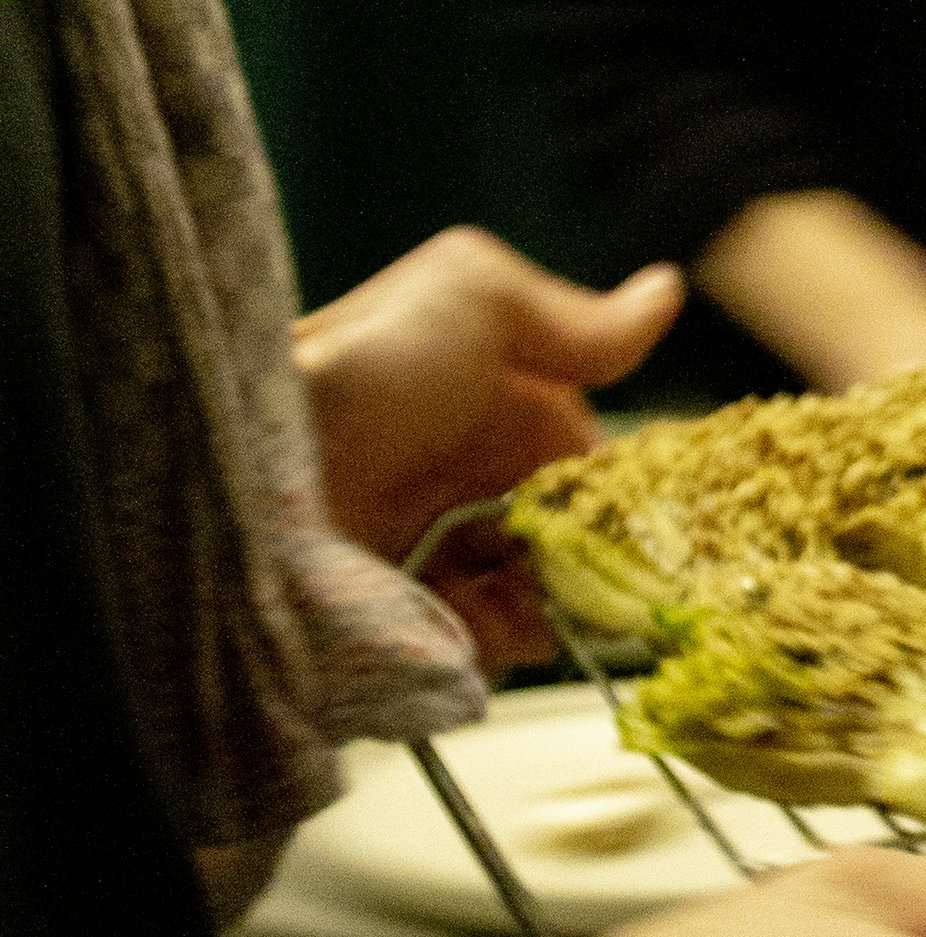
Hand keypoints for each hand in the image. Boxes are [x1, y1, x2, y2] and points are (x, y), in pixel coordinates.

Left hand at [293, 228, 682, 665]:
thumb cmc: (362, 373)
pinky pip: (488, 641)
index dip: (629, 486)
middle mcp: (465, 478)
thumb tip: (666, 295)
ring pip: (540, 591)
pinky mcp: (409, 617)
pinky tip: (499, 622)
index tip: (657, 513)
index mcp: (491, 404)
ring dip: (559, 599)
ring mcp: (436, 551)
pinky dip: (509, 638)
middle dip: (599, 553)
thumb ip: (572, 316)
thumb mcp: (470, 298)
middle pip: (573, 532)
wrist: (247, 478)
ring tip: (545, 595)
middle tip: (605, 567)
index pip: (591, 455)